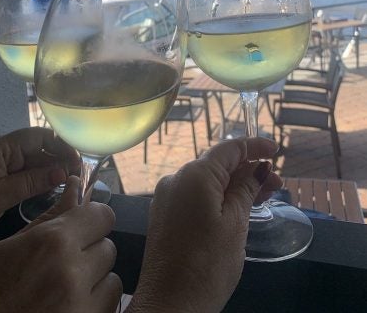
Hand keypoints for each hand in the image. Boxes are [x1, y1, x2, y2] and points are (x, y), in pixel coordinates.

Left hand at [0, 127, 79, 251]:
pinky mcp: (0, 184)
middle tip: (80, 177)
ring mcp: (2, 169)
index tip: (80, 160)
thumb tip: (62, 172)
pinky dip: (41, 183)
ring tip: (73, 185)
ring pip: (35, 164)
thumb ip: (31, 182)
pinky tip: (54, 192)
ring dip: (52, 172)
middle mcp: (5, 155)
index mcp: (2, 149)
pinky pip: (26, 178)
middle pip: (39, 150)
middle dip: (60, 159)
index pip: (38, 137)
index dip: (61, 145)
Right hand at [0, 177, 121, 312]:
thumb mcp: (11, 244)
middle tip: (64, 262)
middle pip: (107, 248)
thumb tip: (74, 187)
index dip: (92, 220)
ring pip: (112, 281)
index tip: (84, 227)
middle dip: (89, 252)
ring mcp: (80, 307)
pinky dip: (93, 304)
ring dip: (95, 282)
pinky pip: (106, 308)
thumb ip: (52, 217)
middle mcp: (72, 273)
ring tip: (64, 288)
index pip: (103, 217)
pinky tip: (67, 305)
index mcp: (54, 242)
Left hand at [128, 137, 281, 312]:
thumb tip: (258, 168)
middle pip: (217, 164)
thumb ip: (246, 190)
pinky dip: (218, 197)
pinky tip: (237, 207)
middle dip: (248, 169)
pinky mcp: (166, 214)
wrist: (169, 304)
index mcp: (194, 175)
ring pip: (207, 181)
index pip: (228, 149)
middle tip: (277, 182)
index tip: (275, 150)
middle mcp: (176, 179)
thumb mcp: (235, 225)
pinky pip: (196, 195)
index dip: (254, 146)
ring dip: (234, 184)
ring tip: (264, 195)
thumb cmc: (207, 264)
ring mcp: (168, 197)